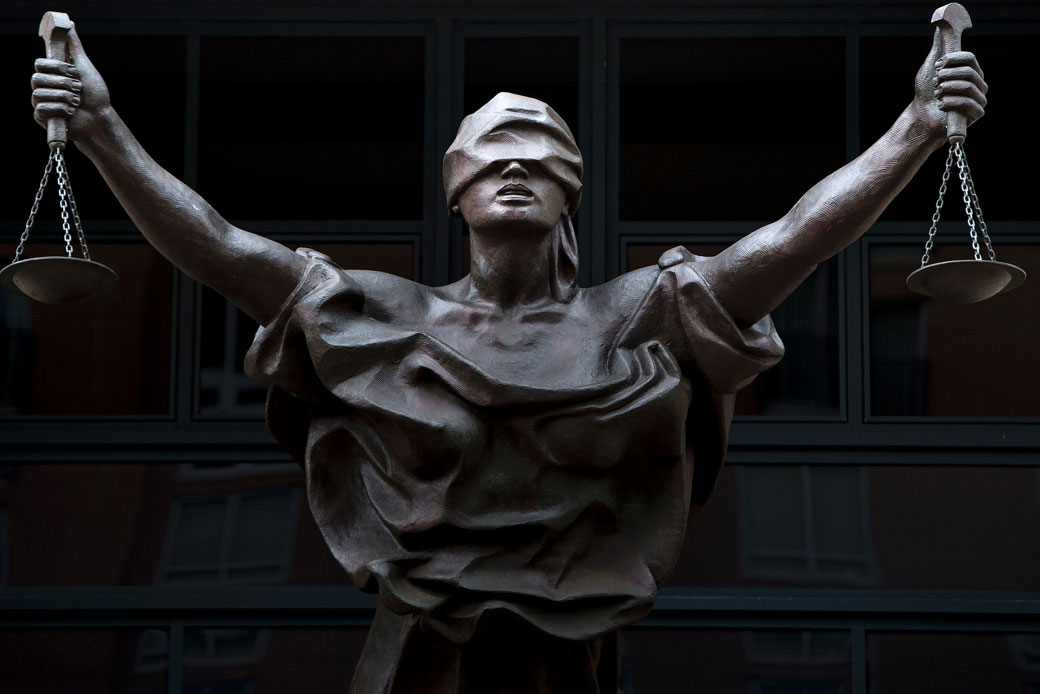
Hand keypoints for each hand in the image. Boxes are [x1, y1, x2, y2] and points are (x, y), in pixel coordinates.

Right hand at [31, 25, 111, 141]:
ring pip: (39, 94)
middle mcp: (43, 87)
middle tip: (78, 89)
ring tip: (76, 102)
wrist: (99, 118)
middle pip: (36, 78)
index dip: (56, 67)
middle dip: (61, 84)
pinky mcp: (42, 117)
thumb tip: (69, 24)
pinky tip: (70, 112)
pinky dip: (60, 109)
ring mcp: (41, 102)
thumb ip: (74, 46)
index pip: (40, 64)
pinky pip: (41, 109)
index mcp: (51, 74)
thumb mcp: (85, 67)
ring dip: (63, 97)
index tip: (74, 72)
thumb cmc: (94, 94)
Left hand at [911, 28, 987, 140]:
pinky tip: (941, 105)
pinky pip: (968, 104)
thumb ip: (939, 48)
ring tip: (937, 94)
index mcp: (971, 70)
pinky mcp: (977, 114)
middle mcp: (979, 84)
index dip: (952, 60)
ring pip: (968, 87)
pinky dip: (950, 103)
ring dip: (946, 90)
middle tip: (936, 83)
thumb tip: (940, 26)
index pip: (970, 58)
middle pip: (968, 72)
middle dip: (946, 77)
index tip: (937, 66)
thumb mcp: (931, 66)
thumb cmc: (927, 91)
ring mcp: (980, 99)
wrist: (922, 116)